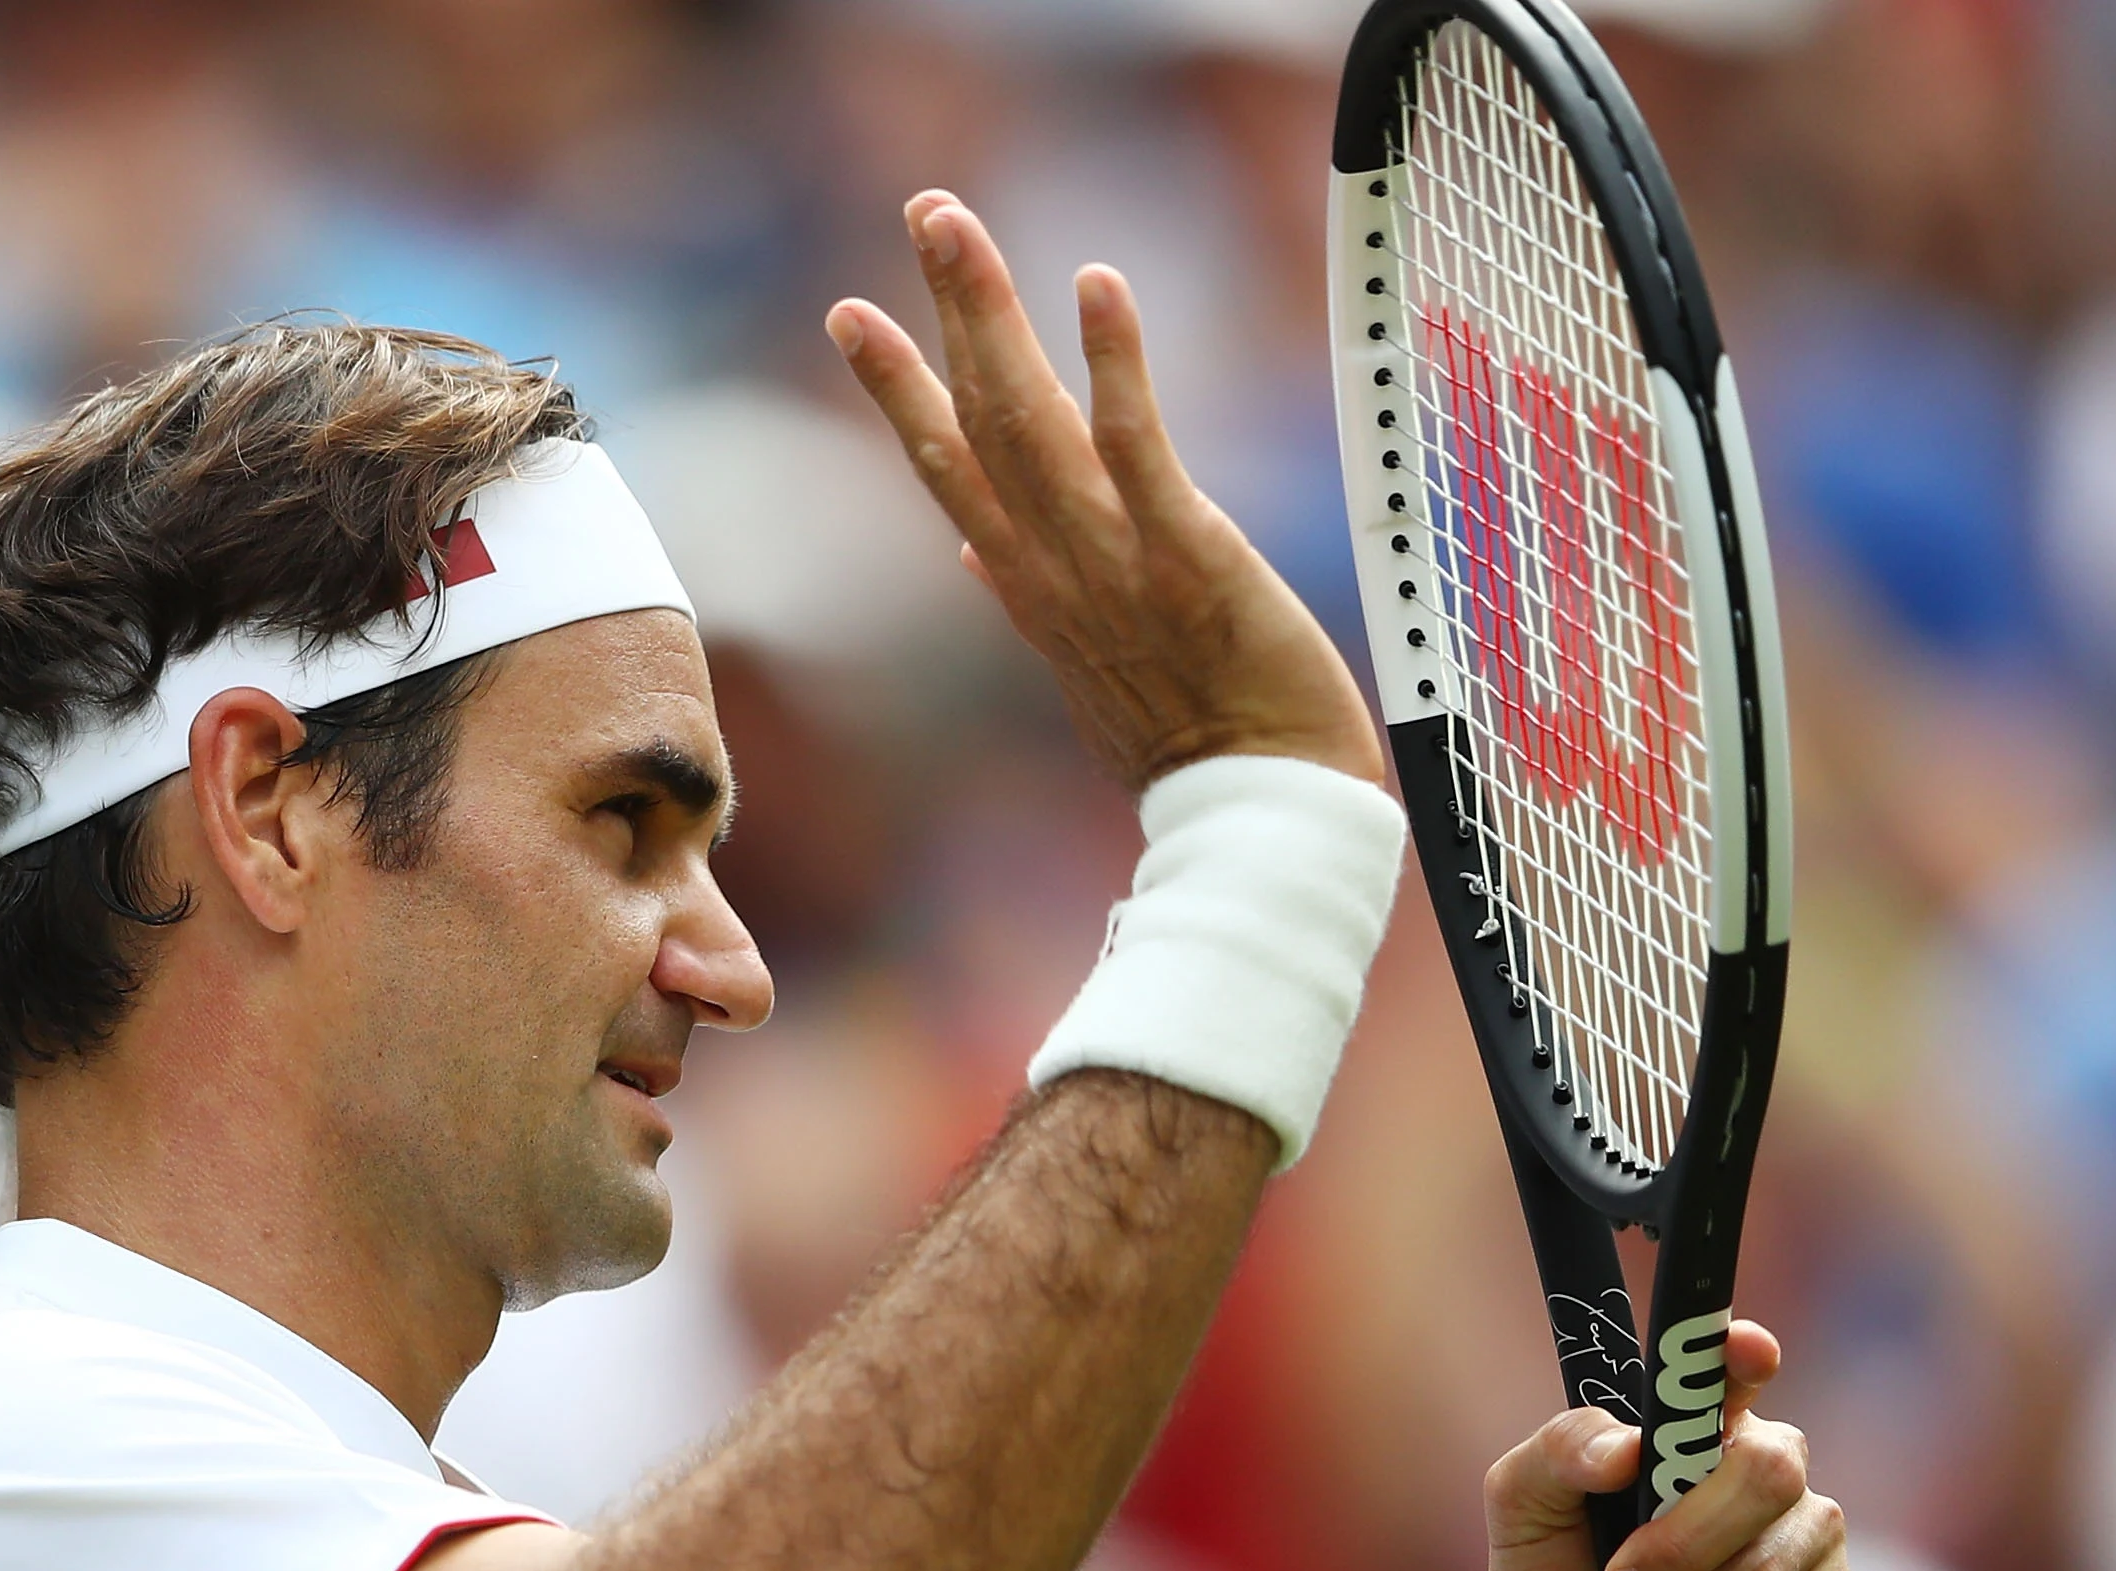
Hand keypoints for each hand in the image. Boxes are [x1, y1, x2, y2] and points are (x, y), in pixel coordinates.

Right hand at [830, 191, 1382, 791]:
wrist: (1262, 815)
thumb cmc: (1190, 745)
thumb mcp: (1089, 670)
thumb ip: (1028, 598)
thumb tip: (976, 552)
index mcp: (1030, 590)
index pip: (948, 470)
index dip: (899, 388)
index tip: (853, 314)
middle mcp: (1054, 568)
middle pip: (976, 422)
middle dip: (944, 311)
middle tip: (923, 210)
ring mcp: (1114, 562)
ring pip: (1028, 420)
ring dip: (989, 312)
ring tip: (954, 225)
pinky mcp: (1188, 557)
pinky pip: (1138, 448)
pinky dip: (1112, 362)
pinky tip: (1095, 283)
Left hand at [1484, 1320, 1849, 1570]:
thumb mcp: (1521, 1515)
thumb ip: (1558, 1454)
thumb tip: (1624, 1449)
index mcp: (1697, 1427)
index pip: (1737, 1369)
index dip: (1747, 1356)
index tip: (1745, 1349)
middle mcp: (1766, 1471)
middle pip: (1766, 1475)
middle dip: (1677, 1546)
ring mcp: (1806, 1542)